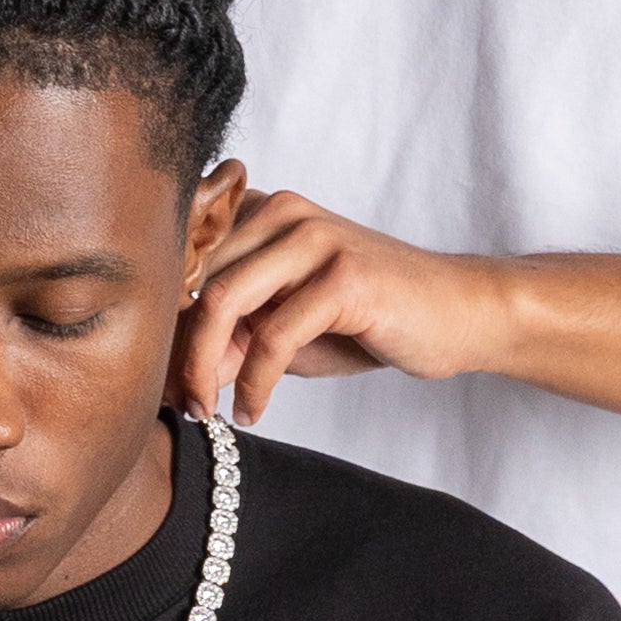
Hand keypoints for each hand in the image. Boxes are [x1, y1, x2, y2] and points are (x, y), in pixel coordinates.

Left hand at [172, 182, 513, 426]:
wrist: (460, 314)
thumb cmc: (371, 318)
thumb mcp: (288, 326)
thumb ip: (233, 336)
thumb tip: (178, 374)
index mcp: (264, 210)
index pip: (185, 259)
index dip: (163, 319)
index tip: (160, 376)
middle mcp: (284, 211)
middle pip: (194, 279)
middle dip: (178, 350)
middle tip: (181, 404)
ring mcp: (316, 238)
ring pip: (222, 302)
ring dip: (204, 368)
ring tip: (207, 410)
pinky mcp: (345, 276)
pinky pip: (274, 336)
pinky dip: (255, 383)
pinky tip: (254, 410)